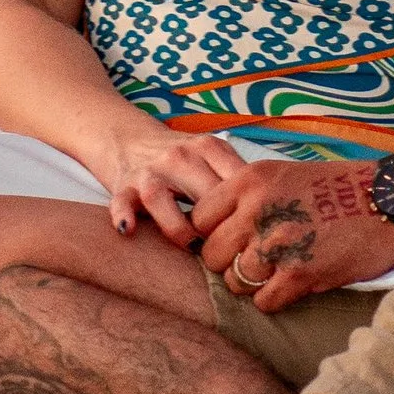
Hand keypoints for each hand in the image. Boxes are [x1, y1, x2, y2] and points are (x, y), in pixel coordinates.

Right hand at [97, 120, 251, 243]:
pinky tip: (129, 230)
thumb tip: (272, 219)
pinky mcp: (123, 185)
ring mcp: (149, 171)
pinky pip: (121, 202)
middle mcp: (179, 156)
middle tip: (231, 255)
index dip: (248, 213)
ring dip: (177, 226)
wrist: (128, 138)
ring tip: (192, 248)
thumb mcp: (212, 158)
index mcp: (208, 148)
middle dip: (218, 226)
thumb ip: (236, 180)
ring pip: (160, 196)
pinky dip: (123, 215)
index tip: (258, 238)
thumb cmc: (181, 160)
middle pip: (204, 192)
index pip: (235, 181)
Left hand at [188, 157, 393, 309]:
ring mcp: (279, 242)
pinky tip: (293, 285)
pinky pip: (264, 302)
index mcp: (251, 180)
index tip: (229, 240)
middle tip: (254, 261)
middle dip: (230, 263)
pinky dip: (275, 300)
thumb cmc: (339, 188)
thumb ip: (247, 197)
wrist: (392, 200)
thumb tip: (212, 230)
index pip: (199, 218)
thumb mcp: (284, 174)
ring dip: (253, 284)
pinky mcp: (301, 273)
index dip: (211, 234)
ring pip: (235, 282)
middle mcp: (258, 208)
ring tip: (277, 272)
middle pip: (212, 255)